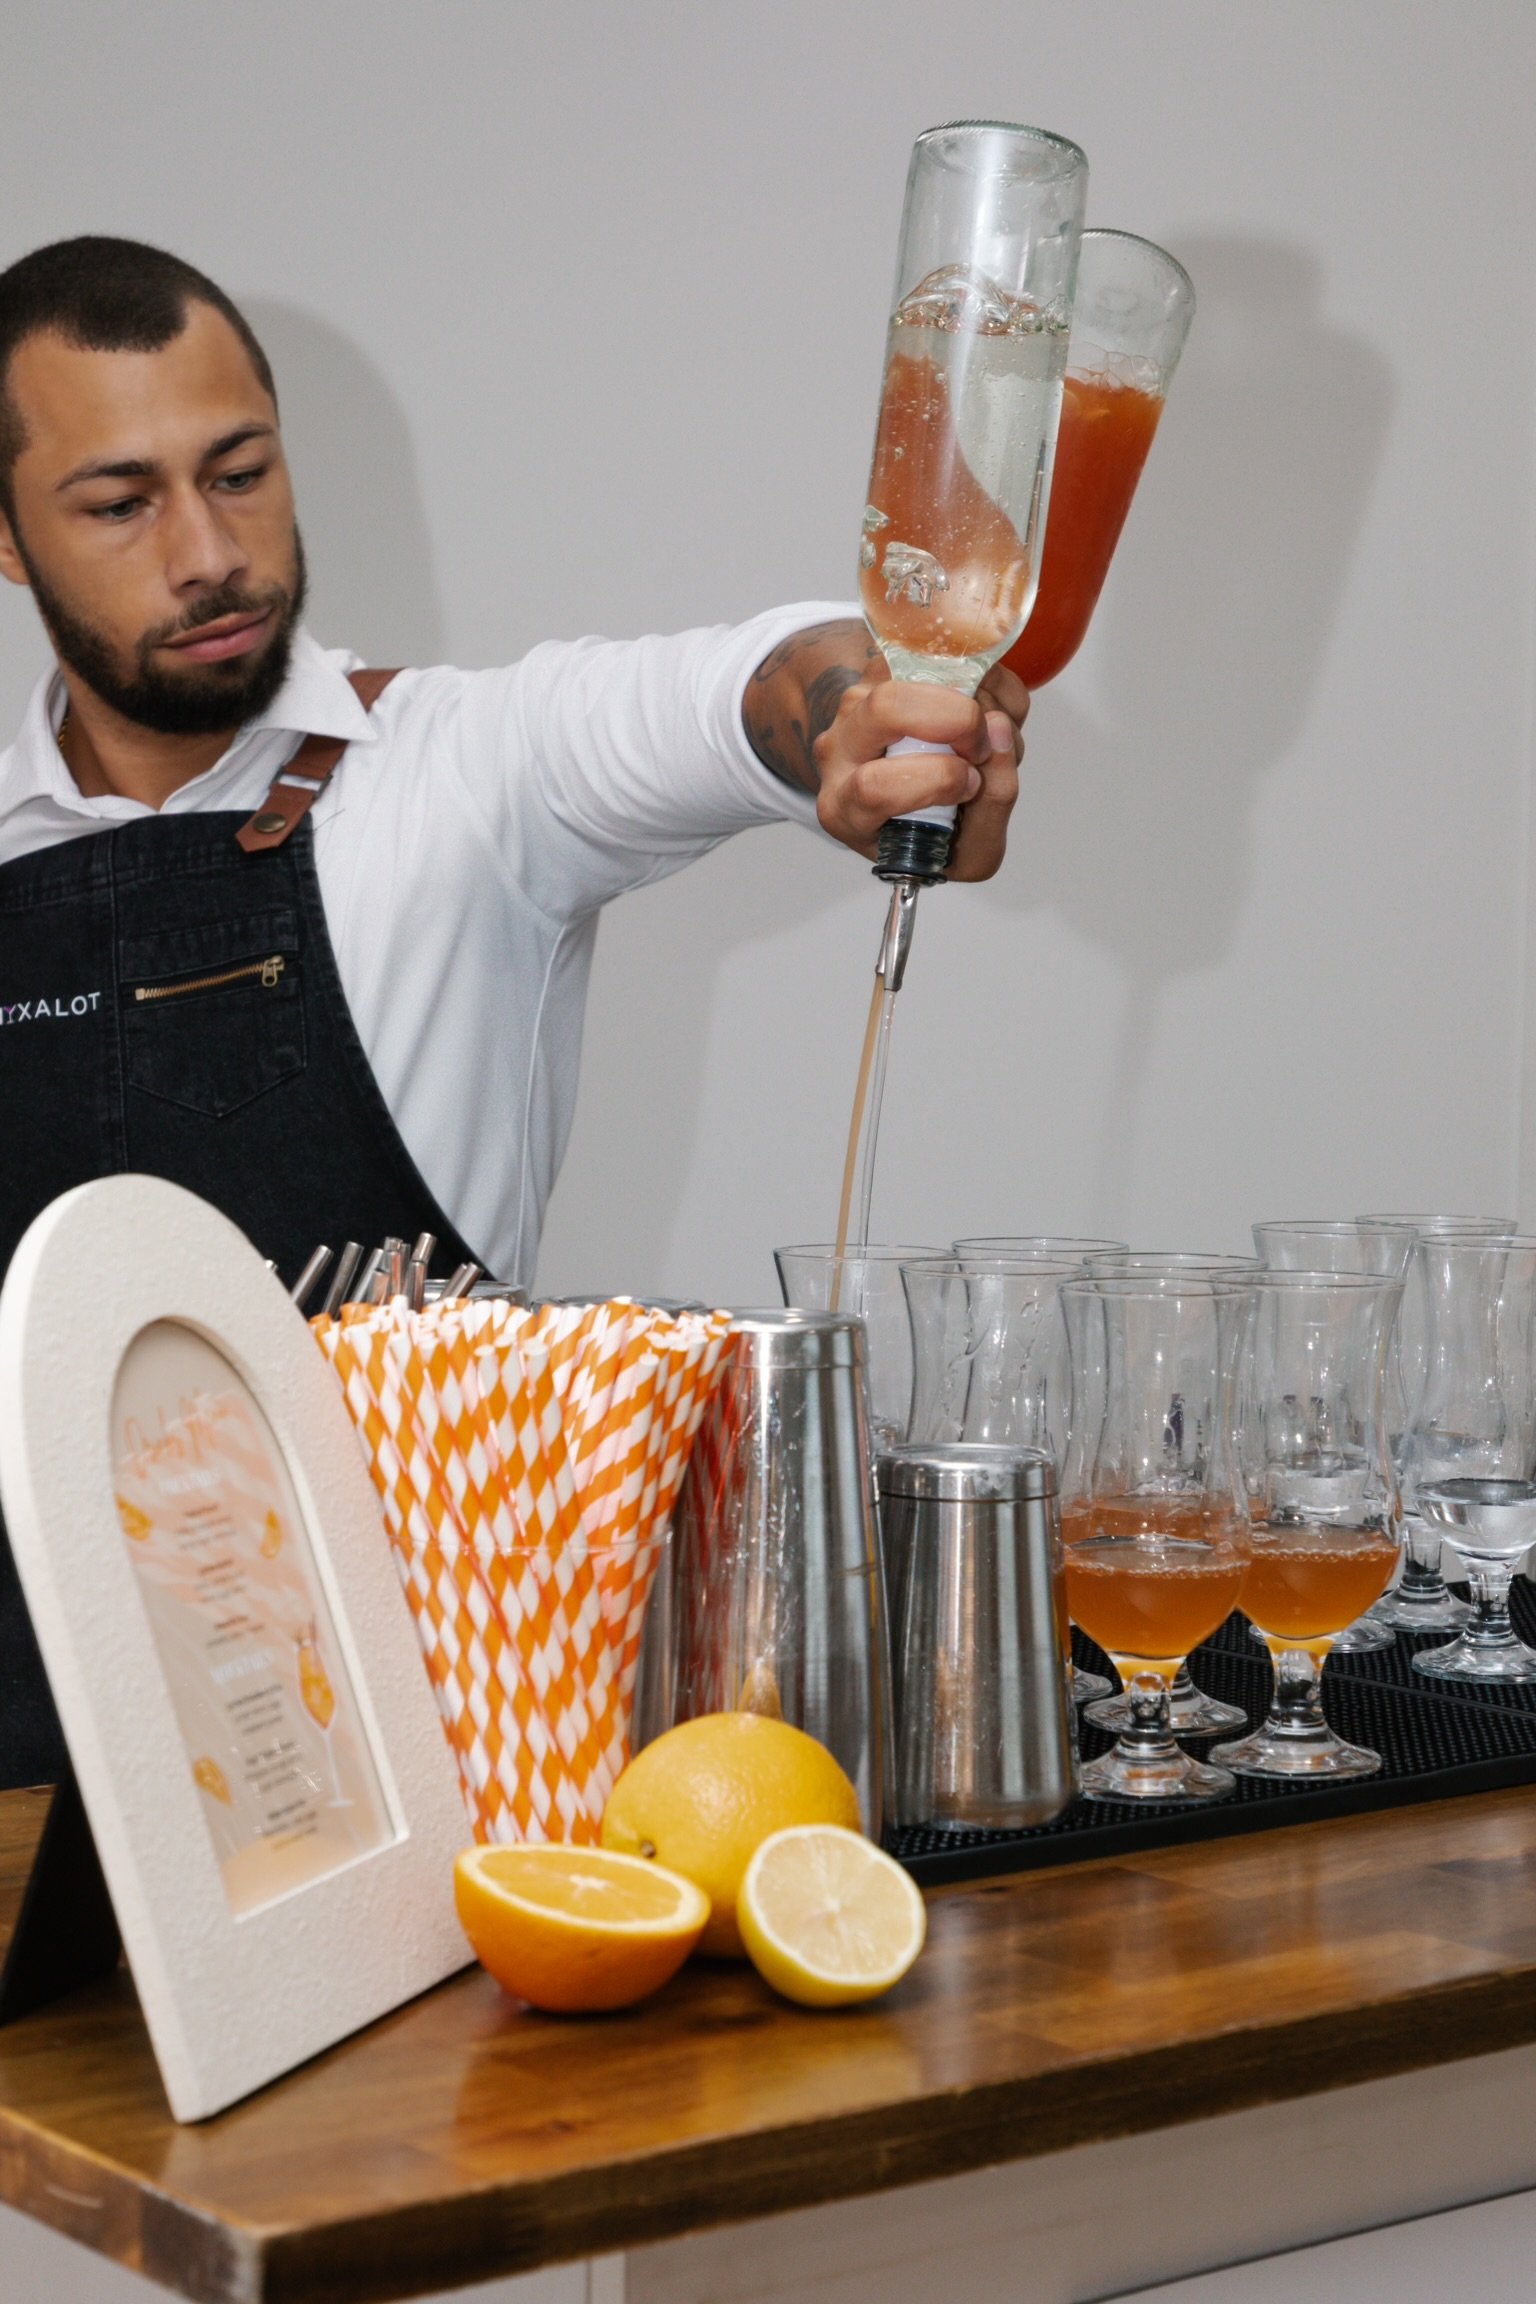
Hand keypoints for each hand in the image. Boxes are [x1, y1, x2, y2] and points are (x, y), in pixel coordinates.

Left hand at [811, 659, 1026, 880]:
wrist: (906, 801)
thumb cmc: (935, 833)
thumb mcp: (970, 849)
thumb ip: (993, 802)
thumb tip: (999, 729)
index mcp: (845, 812)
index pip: (874, 787)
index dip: (938, 779)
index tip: (971, 783)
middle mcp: (838, 754)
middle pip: (886, 705)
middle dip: (956, 717)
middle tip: (983, 744)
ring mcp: (854, 707)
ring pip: (915, 671)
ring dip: (977, 695)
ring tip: (988, 732)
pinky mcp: (880, 673)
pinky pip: (932, 652)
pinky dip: (978, 674)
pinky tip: (984, 707)